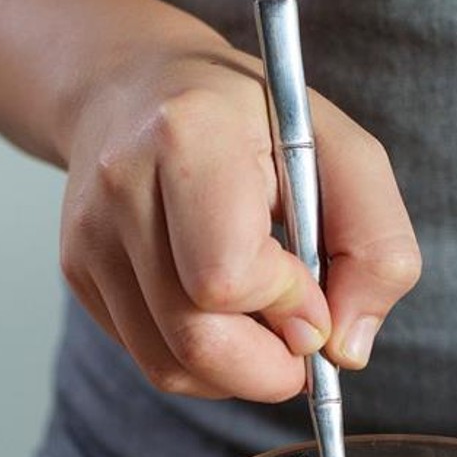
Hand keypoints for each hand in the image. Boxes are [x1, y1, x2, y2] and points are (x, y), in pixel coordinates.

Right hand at [58, 35, 420, 401]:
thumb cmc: (253, 120)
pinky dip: (203, 363)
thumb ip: (377, 248)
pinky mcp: (79, 272)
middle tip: (302, 338)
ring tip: (266, 320)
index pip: (227, 278)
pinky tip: (223, 315)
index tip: (311, 285)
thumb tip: (345, 351)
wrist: (138, 85)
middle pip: (195, 339)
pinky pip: (151, 361)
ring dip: (239, 371)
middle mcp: (123, 185)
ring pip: (170, 366)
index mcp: (190, 135)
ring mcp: (91, 235)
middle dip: (268, 365)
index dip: (286, 303)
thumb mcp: (345, 153)